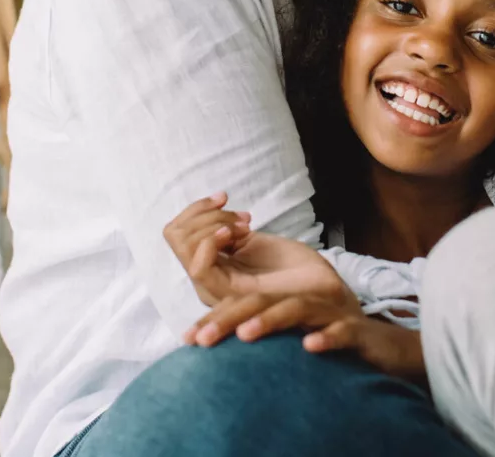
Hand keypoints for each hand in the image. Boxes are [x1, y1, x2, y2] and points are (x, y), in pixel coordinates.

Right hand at [163, 193, 350, 306]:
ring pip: (185, 246)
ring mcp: (214, 288)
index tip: (225, 198)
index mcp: (210, 263)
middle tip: (239, 216)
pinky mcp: (228, 296)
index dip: (195, 208)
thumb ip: (227, 232)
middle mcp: (206, 278)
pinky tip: (235, 235)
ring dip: (212, 223)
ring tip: (243, 225)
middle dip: (204, 212)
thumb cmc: (289, 265)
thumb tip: (212, 215)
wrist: (320, 288)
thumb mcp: (250, 240)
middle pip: (174, 234)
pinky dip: (212, 241)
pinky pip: (200, 268)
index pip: (176, 232)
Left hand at [186, 291, 425, 380]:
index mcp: (285, 305)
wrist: (383, 347)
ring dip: (270, 320)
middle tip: (200, 338)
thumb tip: (220, 349)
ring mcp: (329, 315)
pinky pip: (341, 331)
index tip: (187, 339)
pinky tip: (309, 346)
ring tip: (245, 334)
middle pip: (262, 302)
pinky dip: (326, 337)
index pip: (243, 304)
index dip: (215, 318)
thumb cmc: (331, 339)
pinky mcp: (355, 330)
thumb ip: (262, 332)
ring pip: (297, 310)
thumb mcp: (292, 335)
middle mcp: (303, 304)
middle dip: (228, 318)